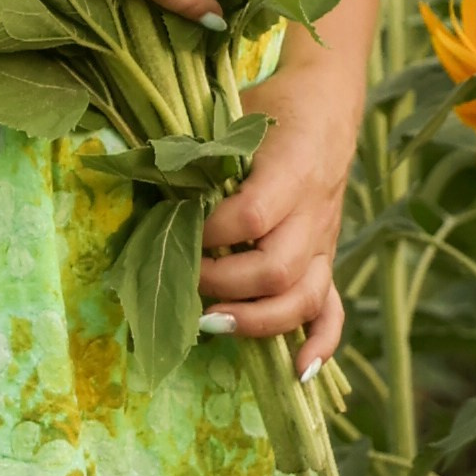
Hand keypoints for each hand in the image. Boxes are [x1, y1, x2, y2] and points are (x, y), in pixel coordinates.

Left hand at [196, 45, 363, 373]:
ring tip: (211, 324)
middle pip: (275, 270)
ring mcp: (324, 241)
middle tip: (185, 280)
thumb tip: (142, 180)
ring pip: (303, 298)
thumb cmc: (269, 109)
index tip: (181, 228)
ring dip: (256, 321)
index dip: (208, 233)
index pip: (249, 217)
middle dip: (221, 285)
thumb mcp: (232, 118)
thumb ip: (197, 152)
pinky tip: (296, 371)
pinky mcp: (327, 259)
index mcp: (290, 170)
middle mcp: (313, 212)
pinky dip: (319, 344)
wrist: (326, 105)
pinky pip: (333, 310)